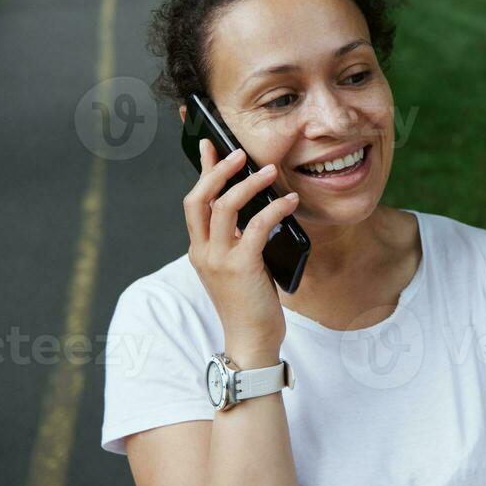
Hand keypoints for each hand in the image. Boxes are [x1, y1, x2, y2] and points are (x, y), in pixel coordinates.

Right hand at [183, 139, 299, 366]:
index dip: (202, 171)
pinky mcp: (241, 267)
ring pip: (224, 207)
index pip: (195, 202)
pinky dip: (274, 209)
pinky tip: (290, 202)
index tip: (210, 146)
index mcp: (200, 250)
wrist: (251, 340)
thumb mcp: (238, 265)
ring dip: (248, 184)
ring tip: (269, 171)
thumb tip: (258, 207)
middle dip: (217, 170)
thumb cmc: (249, 303)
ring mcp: (219, 260)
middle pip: (199, 199)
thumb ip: (239, 239)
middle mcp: (203, 252)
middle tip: (239, 153)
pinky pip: (255, 227)